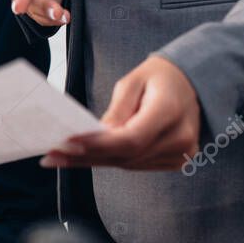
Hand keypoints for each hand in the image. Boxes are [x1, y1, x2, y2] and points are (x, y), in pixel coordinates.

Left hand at [41, 56, 200, 170]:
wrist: (192, 83)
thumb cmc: (158, 77)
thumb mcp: (132, 81)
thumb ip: (116, 110)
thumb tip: (97, 136)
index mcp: (170, 110)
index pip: (131, 138)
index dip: (98, 145)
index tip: (68, 143)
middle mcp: (180, 137)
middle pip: (126, 155)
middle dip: (86, 156)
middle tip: (52, 156)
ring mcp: (181, 153)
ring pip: (129, 164)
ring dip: (94, 162)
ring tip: (60, 158)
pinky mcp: (176, 161)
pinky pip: (136, 165)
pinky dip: (111, 161)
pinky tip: (85, 158)